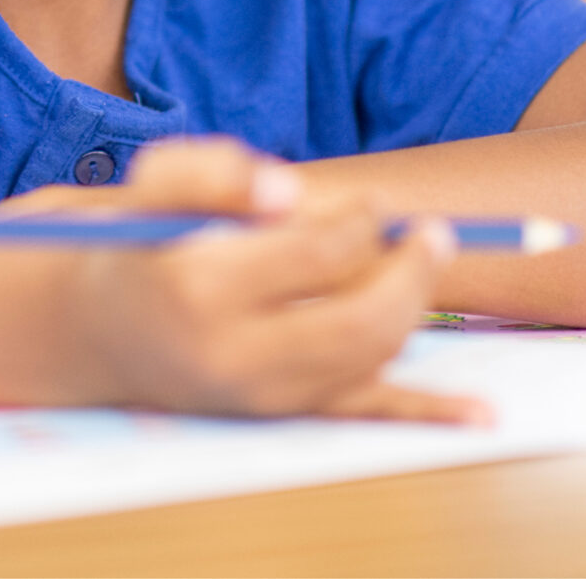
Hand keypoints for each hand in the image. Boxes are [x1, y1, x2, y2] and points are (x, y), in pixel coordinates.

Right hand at [49, 136, 479, 420]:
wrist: (103, 328)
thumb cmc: (140, 241)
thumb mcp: (155, 185)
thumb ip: (215, 170)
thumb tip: (290, 192)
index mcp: (200, 287)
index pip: (317, 254)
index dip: (361, 222)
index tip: (372, 203)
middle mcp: (233, 355)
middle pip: (360, 317)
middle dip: (410, 270)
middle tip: (432, 232)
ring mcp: (262, 394)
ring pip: (370, 356)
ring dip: (411, 306)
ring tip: (419, 263)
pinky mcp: (279, 415)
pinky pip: (363, 414)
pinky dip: (426, 414)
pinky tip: (482, 414)